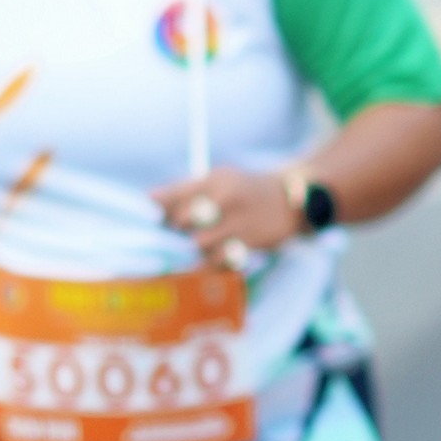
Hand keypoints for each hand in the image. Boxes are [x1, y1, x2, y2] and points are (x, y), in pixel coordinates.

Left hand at [159, 167, 299, 262]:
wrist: (290, 200)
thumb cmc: (245, 190)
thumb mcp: (220, 179)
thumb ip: (187, 190)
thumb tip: (149, 199)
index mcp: (216, 179)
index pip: (174, 195)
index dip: (159, 209)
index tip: (155, 216)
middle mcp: (226, 198)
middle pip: (182, 220)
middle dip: (178, 228)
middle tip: (183, 229)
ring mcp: (238, 221)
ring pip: (199, 243)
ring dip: (196, 245)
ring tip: (205, 239)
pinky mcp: (249, 243)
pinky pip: (218, 260)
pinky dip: (212, 261)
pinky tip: (215, 254)